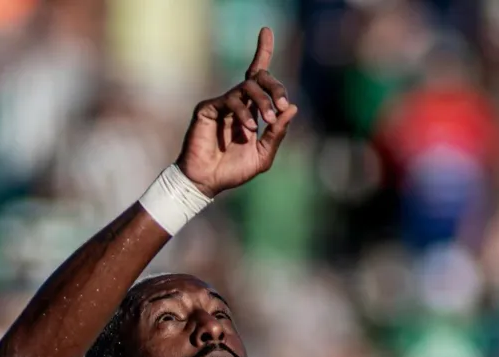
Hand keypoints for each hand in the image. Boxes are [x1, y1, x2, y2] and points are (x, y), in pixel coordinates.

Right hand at [177, 27, 297, 197]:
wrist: (206, 183)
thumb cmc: (232, 172)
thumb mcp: (262, 156)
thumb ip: (276, 134)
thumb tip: (292, 108)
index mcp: (249, 112)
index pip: (258, 79)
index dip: (262, 52)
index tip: (266, 31)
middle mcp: (236, 104)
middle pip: (257, 78)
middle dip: (273, 86)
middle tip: (281, 104)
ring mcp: (221, 105)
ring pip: (246, 87)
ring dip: (263, 101)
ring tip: (268, 119)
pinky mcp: (208, 109)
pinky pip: (230, 101)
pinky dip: (242, 114)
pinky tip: (247, 130)